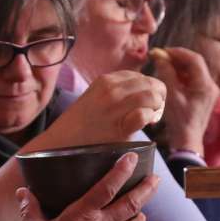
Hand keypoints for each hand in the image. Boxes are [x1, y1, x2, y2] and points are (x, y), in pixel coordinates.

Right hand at [16, 152, 158, 220]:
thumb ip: (30, 209)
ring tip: (147, 203)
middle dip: (145, 189)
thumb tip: (22, 192)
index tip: (132, 158)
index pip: (107, 187)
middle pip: (130, 203)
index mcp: (80, 216)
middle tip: (155, 178)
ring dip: (143, 212)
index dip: (121, 171)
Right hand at [31, 71, 164, 150]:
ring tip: (151, 119)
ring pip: (152, 96)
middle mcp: (111, 89)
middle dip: (158, 98)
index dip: (149, 89)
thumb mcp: (96, 97)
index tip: (144, 105)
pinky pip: (144, 114)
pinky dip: (150, 119)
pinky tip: (145, 126)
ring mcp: (114, 107)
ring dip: (157, 108)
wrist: (61, 143)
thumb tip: (146, 93)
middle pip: (151, 84)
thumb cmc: (80, 125)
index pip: (141, 77)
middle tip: (153, 113)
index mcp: (106, 80)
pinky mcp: (117, 126)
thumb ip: (117, 92)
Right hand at [152, 47, 217, 155]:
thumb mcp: (171, 95)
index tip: (163, 52)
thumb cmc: (179, 121)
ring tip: (163, 66)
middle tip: (161, 57)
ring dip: (179, 66)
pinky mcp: (204, 96)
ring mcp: (209, 91)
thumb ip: (166, 73)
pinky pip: (193, 79)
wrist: (187, 140)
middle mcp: (211, 85)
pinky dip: (182, 75)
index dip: (177, 52)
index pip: (194, 59)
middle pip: (195, 63)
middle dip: (178, 58)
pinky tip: (170, 77)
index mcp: (206, 85)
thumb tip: (160, 57)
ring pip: (194, 70)